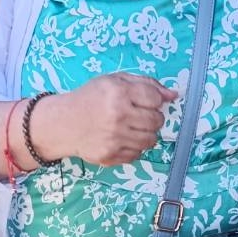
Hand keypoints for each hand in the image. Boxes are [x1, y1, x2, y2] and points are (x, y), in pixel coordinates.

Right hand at [32, 74, 177, 166]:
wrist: (63, 123)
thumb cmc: (90, 98)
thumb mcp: (114, 81)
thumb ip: (146, 84)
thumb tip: (174, 95)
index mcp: (119, 93)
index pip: (156, 98)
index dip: (153, 100)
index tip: (143, 101)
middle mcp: (118, 116)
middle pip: (157, 120)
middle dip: (151, 117)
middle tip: (137, 115)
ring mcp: (115, 138)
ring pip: (151, 140)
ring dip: (145, 133)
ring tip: (130, 127)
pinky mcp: (111, 156)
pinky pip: (138, 154)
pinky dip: (134, 147)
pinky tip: (121, 138)